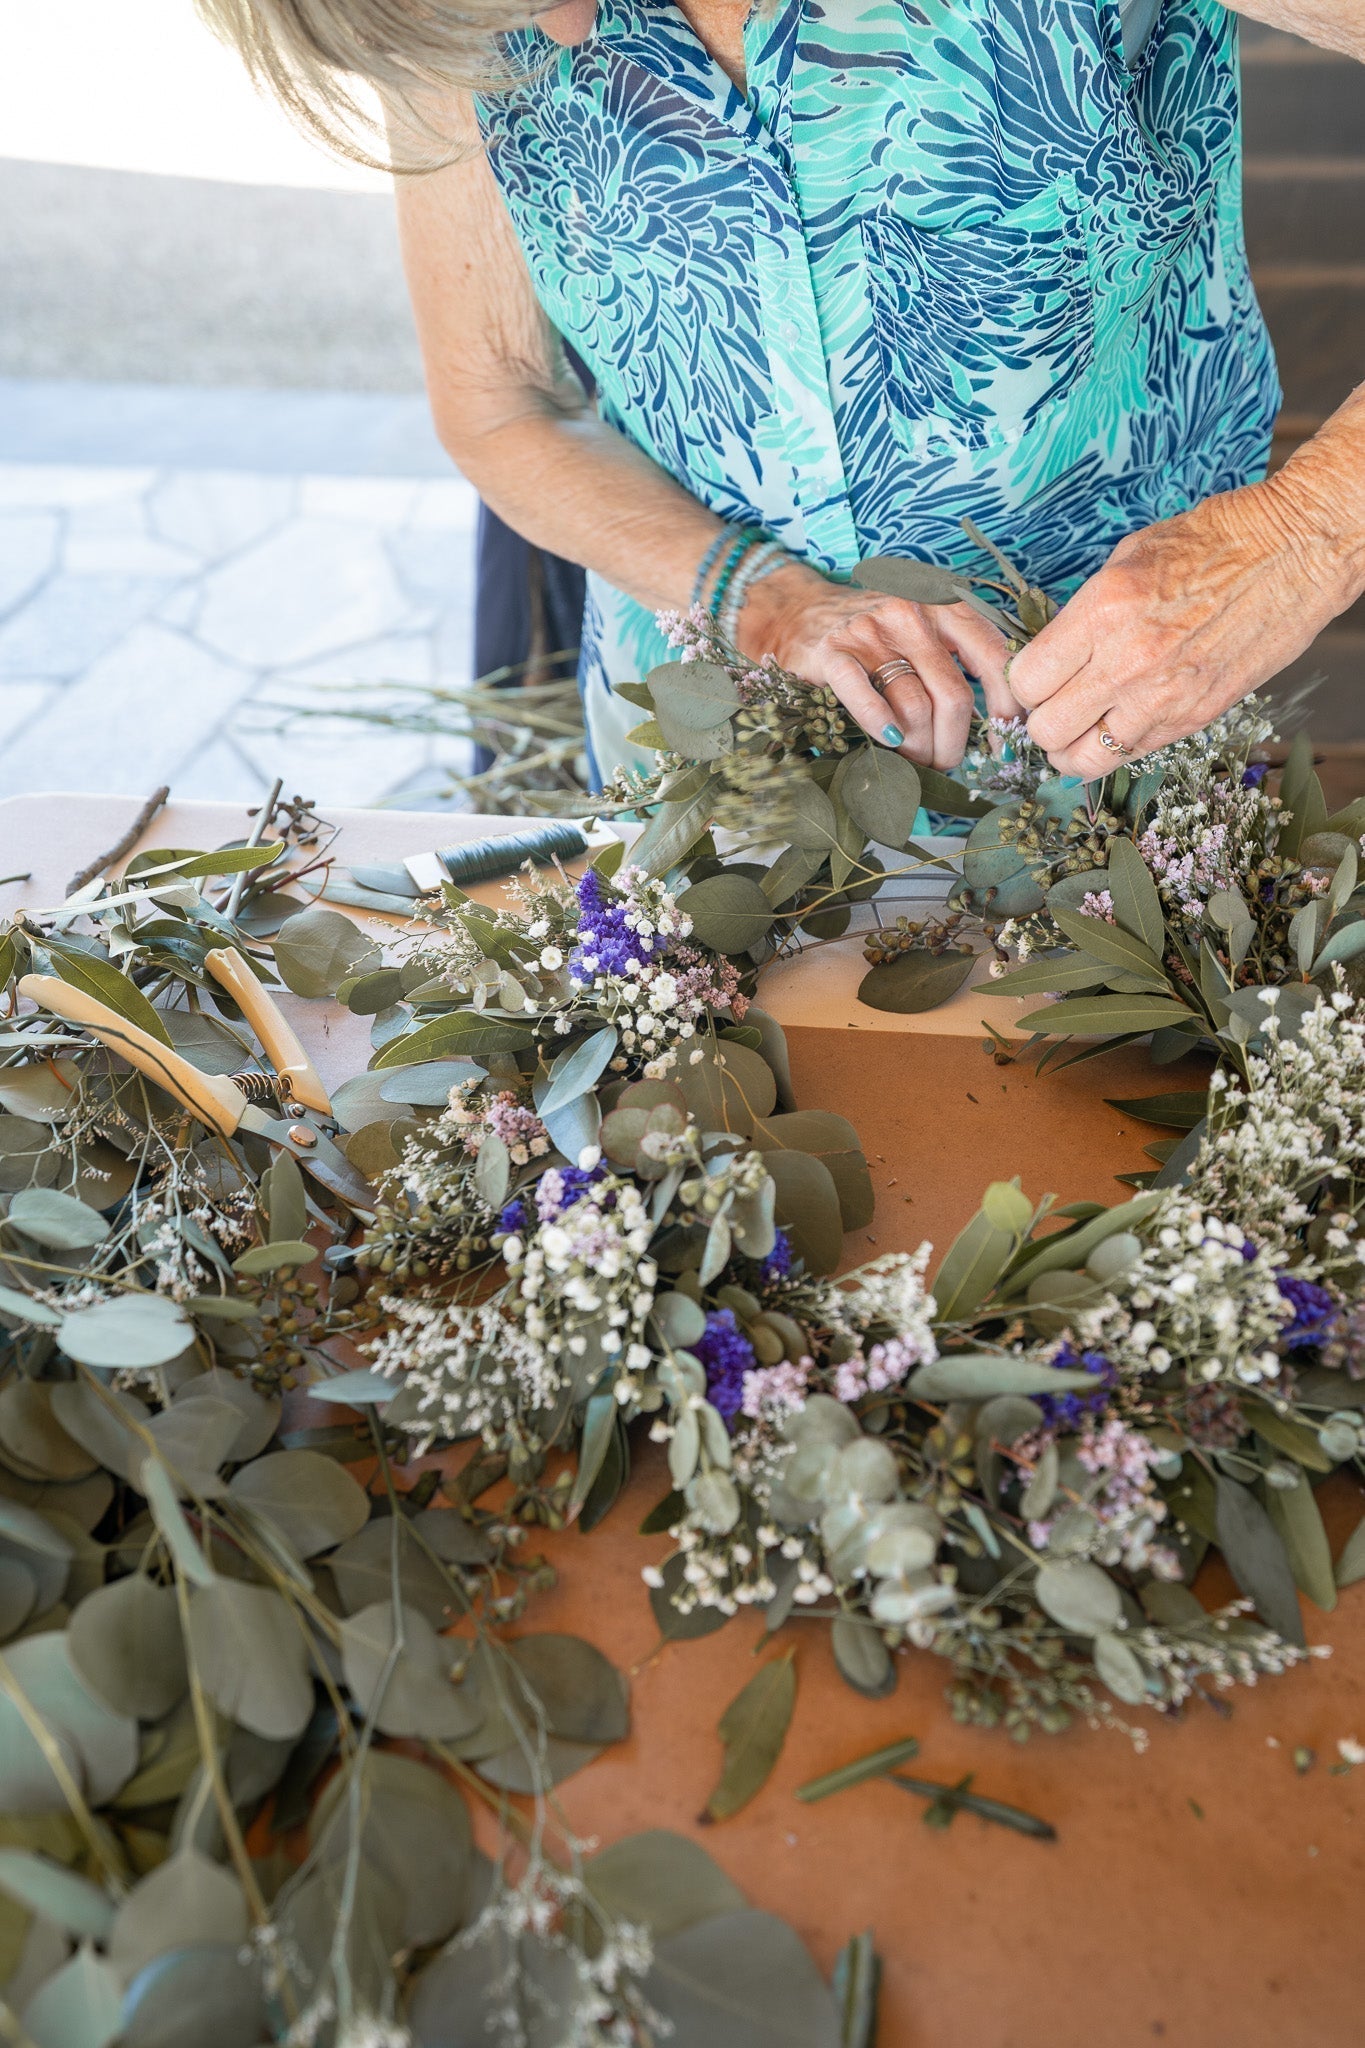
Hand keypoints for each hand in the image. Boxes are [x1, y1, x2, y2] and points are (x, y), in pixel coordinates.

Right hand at [737, 561, 1018, 770]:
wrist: (799, 611)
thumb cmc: (874, 633)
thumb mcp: (925, 630)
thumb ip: (961, 660)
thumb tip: (1003, 721)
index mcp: (945, 606)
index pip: (995, 659)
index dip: (1004, 708)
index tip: (1000, 745)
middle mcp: (913, 613)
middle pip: (953, 696)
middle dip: (954, 743)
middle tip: (944, 763)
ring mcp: (872, 631)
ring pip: (914, 706)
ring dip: (918, 748)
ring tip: (914, 761)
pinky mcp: (833, 651)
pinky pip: (867, 698)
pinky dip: (881, 727)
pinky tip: (890, 742)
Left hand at [1007, 478, 1357, 779]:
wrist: (1293, 551)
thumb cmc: (1213, 541)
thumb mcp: (1128, 557)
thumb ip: (1084, 612)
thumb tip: (1051, 651)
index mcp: (1103, 610)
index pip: (1026, 680)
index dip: (1022, 682)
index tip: (1034, 676)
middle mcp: (1127, 661)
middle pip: (1045, 728)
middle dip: (1040, 720)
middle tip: (1051, 705)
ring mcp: (1163, 695)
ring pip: (1082, 759)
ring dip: (1071, 748)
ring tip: (1078, 728)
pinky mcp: (1195, 716)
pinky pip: (1131, 755)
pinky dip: (1114, 748)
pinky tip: (1118, 725)